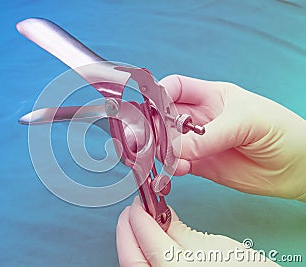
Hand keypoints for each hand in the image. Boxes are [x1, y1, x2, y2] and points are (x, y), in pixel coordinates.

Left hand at [116, 197, 278, 265]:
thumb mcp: (215, 245)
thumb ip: (180, 230)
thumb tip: (161, 214)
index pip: (145, 236)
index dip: (138, 215)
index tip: (139, 201)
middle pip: (130, 257)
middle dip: (125, 231)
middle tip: (131, 211)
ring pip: (134, 265)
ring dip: (131, 243)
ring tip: (138, 223)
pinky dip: (142, 254)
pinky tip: (148, 242)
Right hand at [159, 75, 305, 200]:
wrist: (298, 168)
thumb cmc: (280, 131)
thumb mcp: (246, 122)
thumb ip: (209, 136)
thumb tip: (175, 149)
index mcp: (211, 96)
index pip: (175, 88)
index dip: (159, 94)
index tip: (151, 108)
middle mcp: (199, 118)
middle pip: (164, 116)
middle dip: (154, 125)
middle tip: (152, 138)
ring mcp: (198, 142)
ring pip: (166, 142)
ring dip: (162, 149)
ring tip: (171, 158)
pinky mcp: (200, 165)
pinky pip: (177, 164)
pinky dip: (172, 167)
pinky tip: (180, 169)